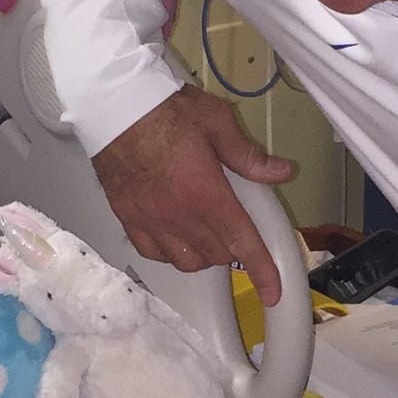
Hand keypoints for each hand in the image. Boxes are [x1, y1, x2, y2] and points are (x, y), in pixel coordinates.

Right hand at [92, 86, 295, 306]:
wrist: (114, 104)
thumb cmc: (167, 109)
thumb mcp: (217, 122)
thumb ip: (248, 156)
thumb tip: (283, 172)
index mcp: (205, 193)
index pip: (241, 241)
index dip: (262, 270)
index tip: (272, 293)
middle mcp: (178, 215)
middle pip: (216, 254)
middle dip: (234, 250)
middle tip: (236, 227)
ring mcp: (150, 220)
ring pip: (186, 261)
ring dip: (205, 255)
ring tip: (208, 235)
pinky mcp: (128, 218)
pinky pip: (155, 253)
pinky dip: (172, 253)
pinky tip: (177, 237)